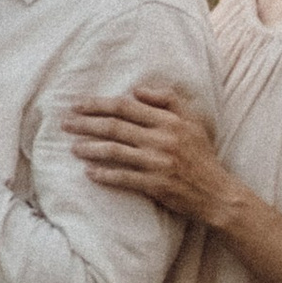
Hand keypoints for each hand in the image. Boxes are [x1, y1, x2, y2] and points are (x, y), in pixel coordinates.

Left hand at [63, 84, 233, 223]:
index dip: (98, 105)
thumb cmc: (201, 155)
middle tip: (65, 123)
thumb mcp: (192, 120)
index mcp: (169, 120)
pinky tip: (89, 173)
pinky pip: (123, 178)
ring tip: (73, 147)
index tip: (77, 105)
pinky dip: (104, 175)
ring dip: (90, 149)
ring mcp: (157, 163)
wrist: (215, 192)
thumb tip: (136, 90)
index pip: (126, 107)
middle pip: (115, 127)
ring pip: (114, 152)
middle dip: (86, 124)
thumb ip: (167, 100)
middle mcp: (162, 139)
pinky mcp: (155, 185)